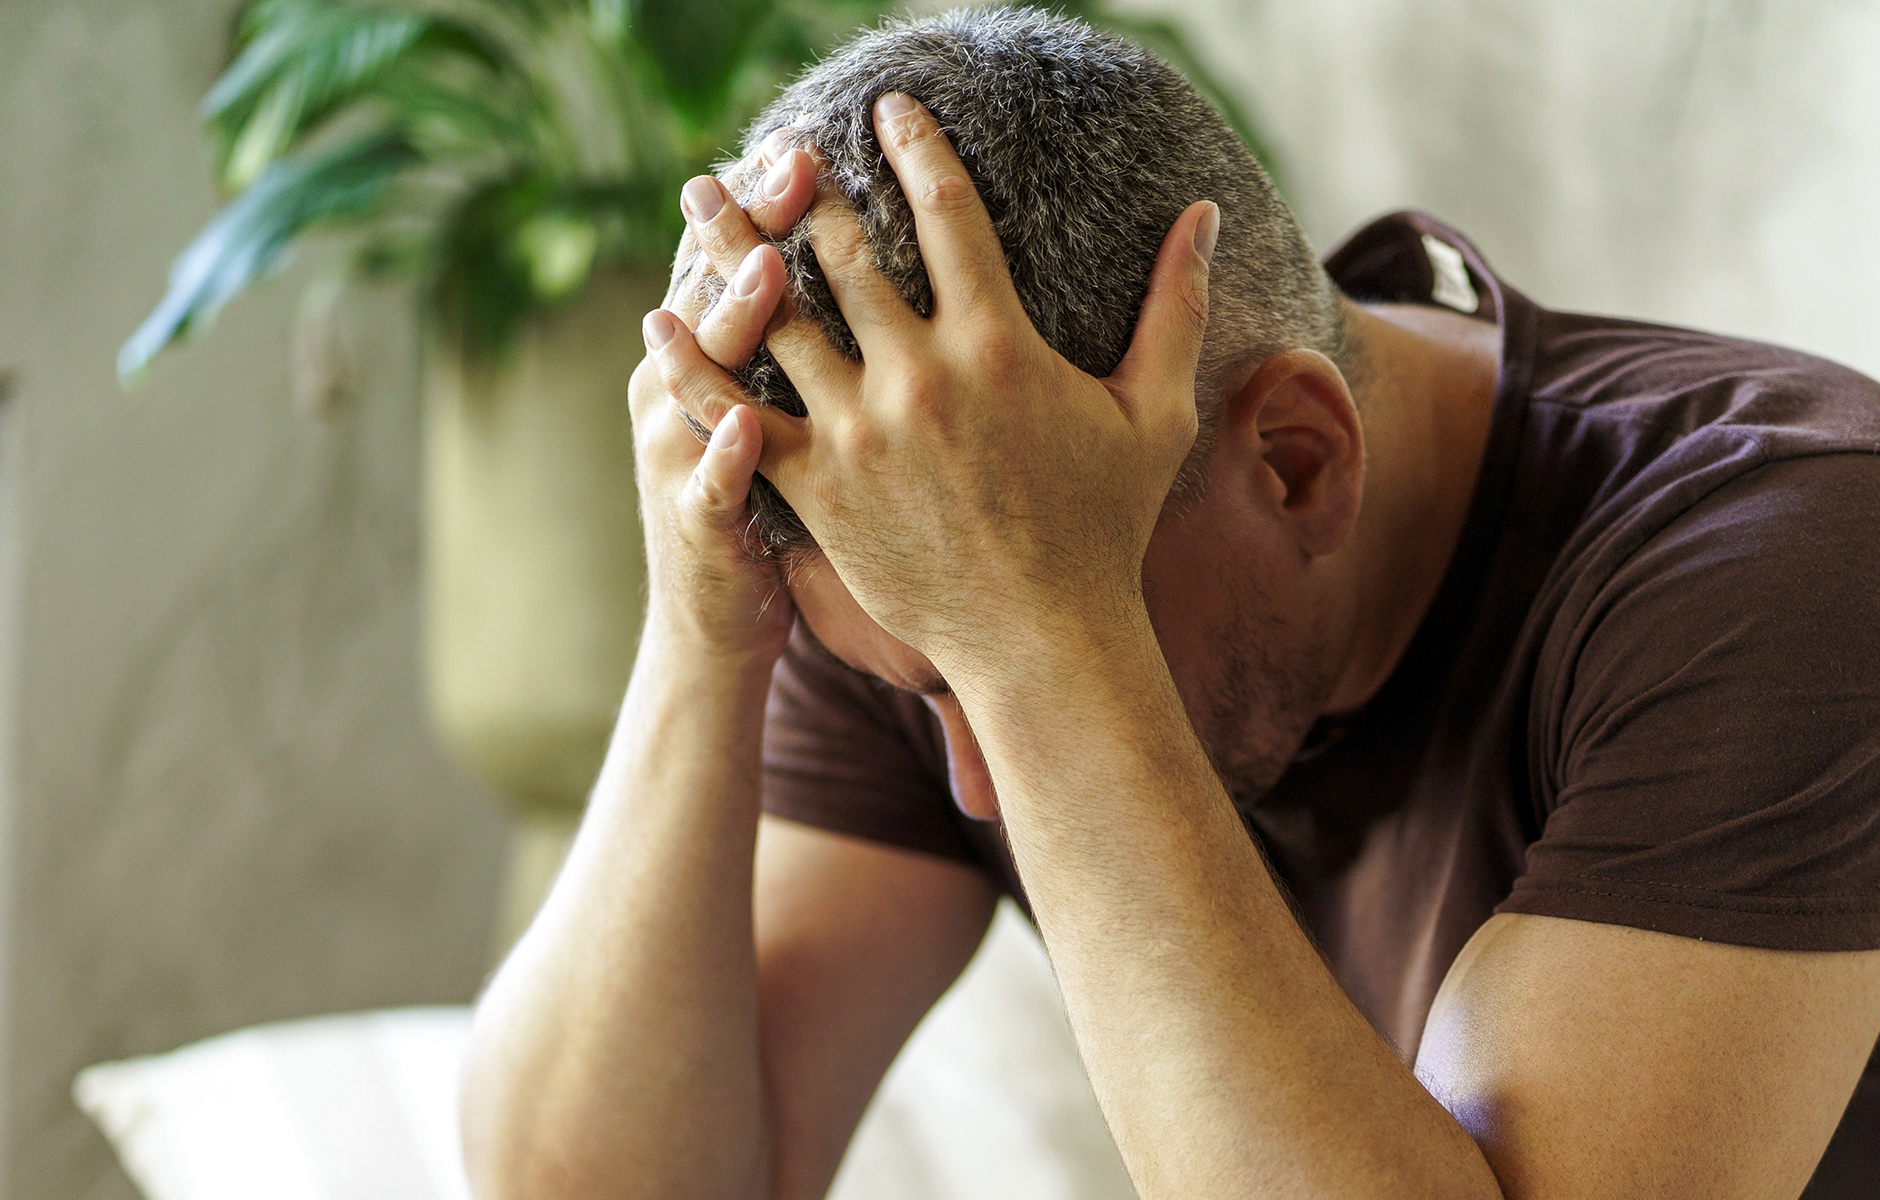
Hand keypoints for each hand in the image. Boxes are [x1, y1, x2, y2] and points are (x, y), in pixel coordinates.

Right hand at [625, 131, 815, 663]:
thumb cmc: (766, 502)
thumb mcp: (782, 407)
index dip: (762, 200)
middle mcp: (679, 390)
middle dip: (749, 223)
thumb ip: (803, 335)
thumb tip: (851, 253)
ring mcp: (681, 454)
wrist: (716, 622)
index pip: (729, 256)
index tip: (808, 144)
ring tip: (767, 268)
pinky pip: (711, 482)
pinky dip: (725, 452)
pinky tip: (748, 422)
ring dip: (731, 319)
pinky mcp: (697, 522)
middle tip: (795, 167)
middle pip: (713, 289)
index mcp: (705, 356)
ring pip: (703, 374)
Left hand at [649, 93, 1218, 691]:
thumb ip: (1178, 305)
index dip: (915, 147)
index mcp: (999, 344)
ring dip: (730, 249)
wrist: (1045, 639)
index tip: (888, 108)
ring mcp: (861, 430)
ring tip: (698, 201)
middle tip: (764, 149)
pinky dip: (692, 364)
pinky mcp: (818, 485)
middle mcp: (921, 374)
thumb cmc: (1106, 527)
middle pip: (842, 250)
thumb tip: (1207, 214)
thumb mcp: (1157, 411)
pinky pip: (736, 413)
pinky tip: (661, 319)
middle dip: (797, 186)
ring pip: (775, 315)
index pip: (950, 212)